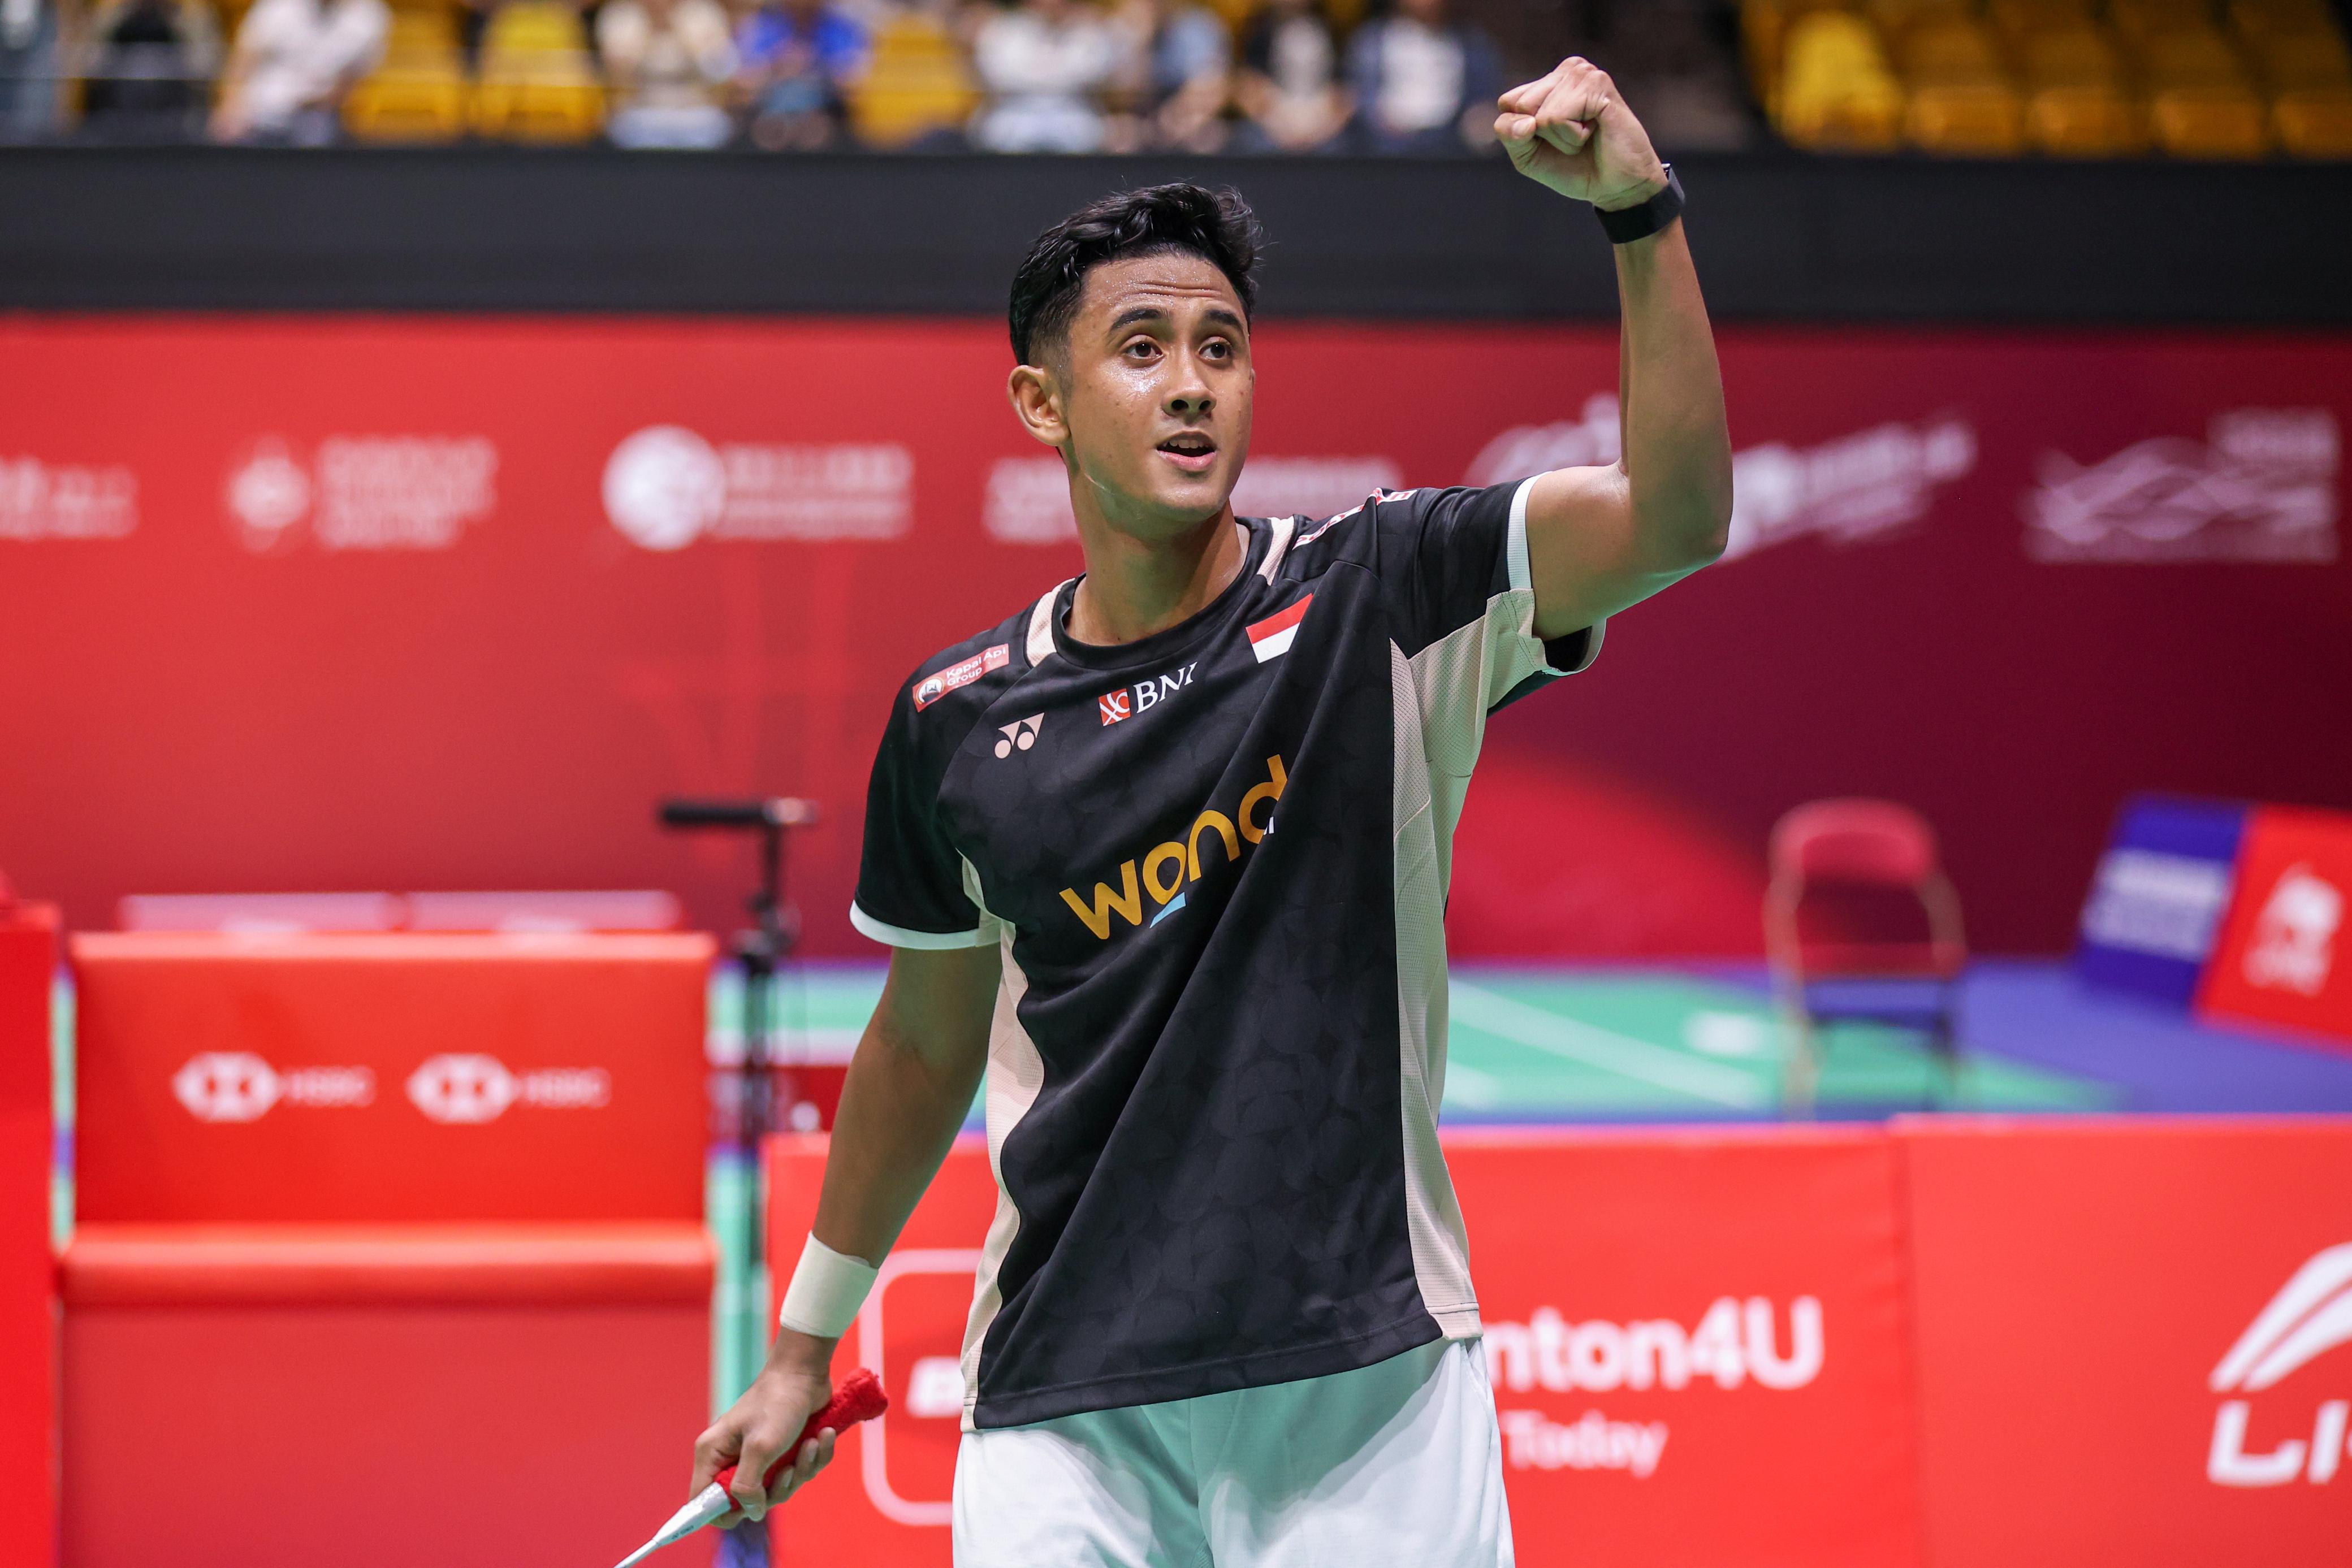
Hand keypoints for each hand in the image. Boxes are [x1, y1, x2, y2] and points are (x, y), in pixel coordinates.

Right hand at [689, 1348, 839, 1524]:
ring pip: (780, 1488)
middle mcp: (733, 1458)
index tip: (751, 1509)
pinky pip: (802, 1471)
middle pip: (749, 1501)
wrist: (807, 1372)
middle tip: (789, 1469)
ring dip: (802, 1468)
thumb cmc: (778, 1404)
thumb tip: (751, 1512)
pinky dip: (815, 1457)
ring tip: (811, 1442)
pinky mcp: (786, 1451)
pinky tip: (822, 1436)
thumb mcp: (760, 1448)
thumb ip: (747, 1486)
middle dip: (777, 1488)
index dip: (723, 1512)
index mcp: (713, 1454)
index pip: (703, 1501)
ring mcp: (761, 1456)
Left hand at [1494, 57, 1668, 211]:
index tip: (1553, 140)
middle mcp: (1566, 71)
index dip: (1523, 134)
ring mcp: (1582, 73)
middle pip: (1521, 106)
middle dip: (1543, 135)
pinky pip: (1558, 117)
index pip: (1508, 103)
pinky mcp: (1597, 83)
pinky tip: (1595, 130)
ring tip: (1586, 135)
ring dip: (1562, 138)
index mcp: (1548, 82)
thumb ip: (1510, 135)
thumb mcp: (1528, 156)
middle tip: (1574, 139)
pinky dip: (1574, 137)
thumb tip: (1525, 122)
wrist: (1614, 186)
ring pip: (1541, 114)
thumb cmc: (1574, 168)